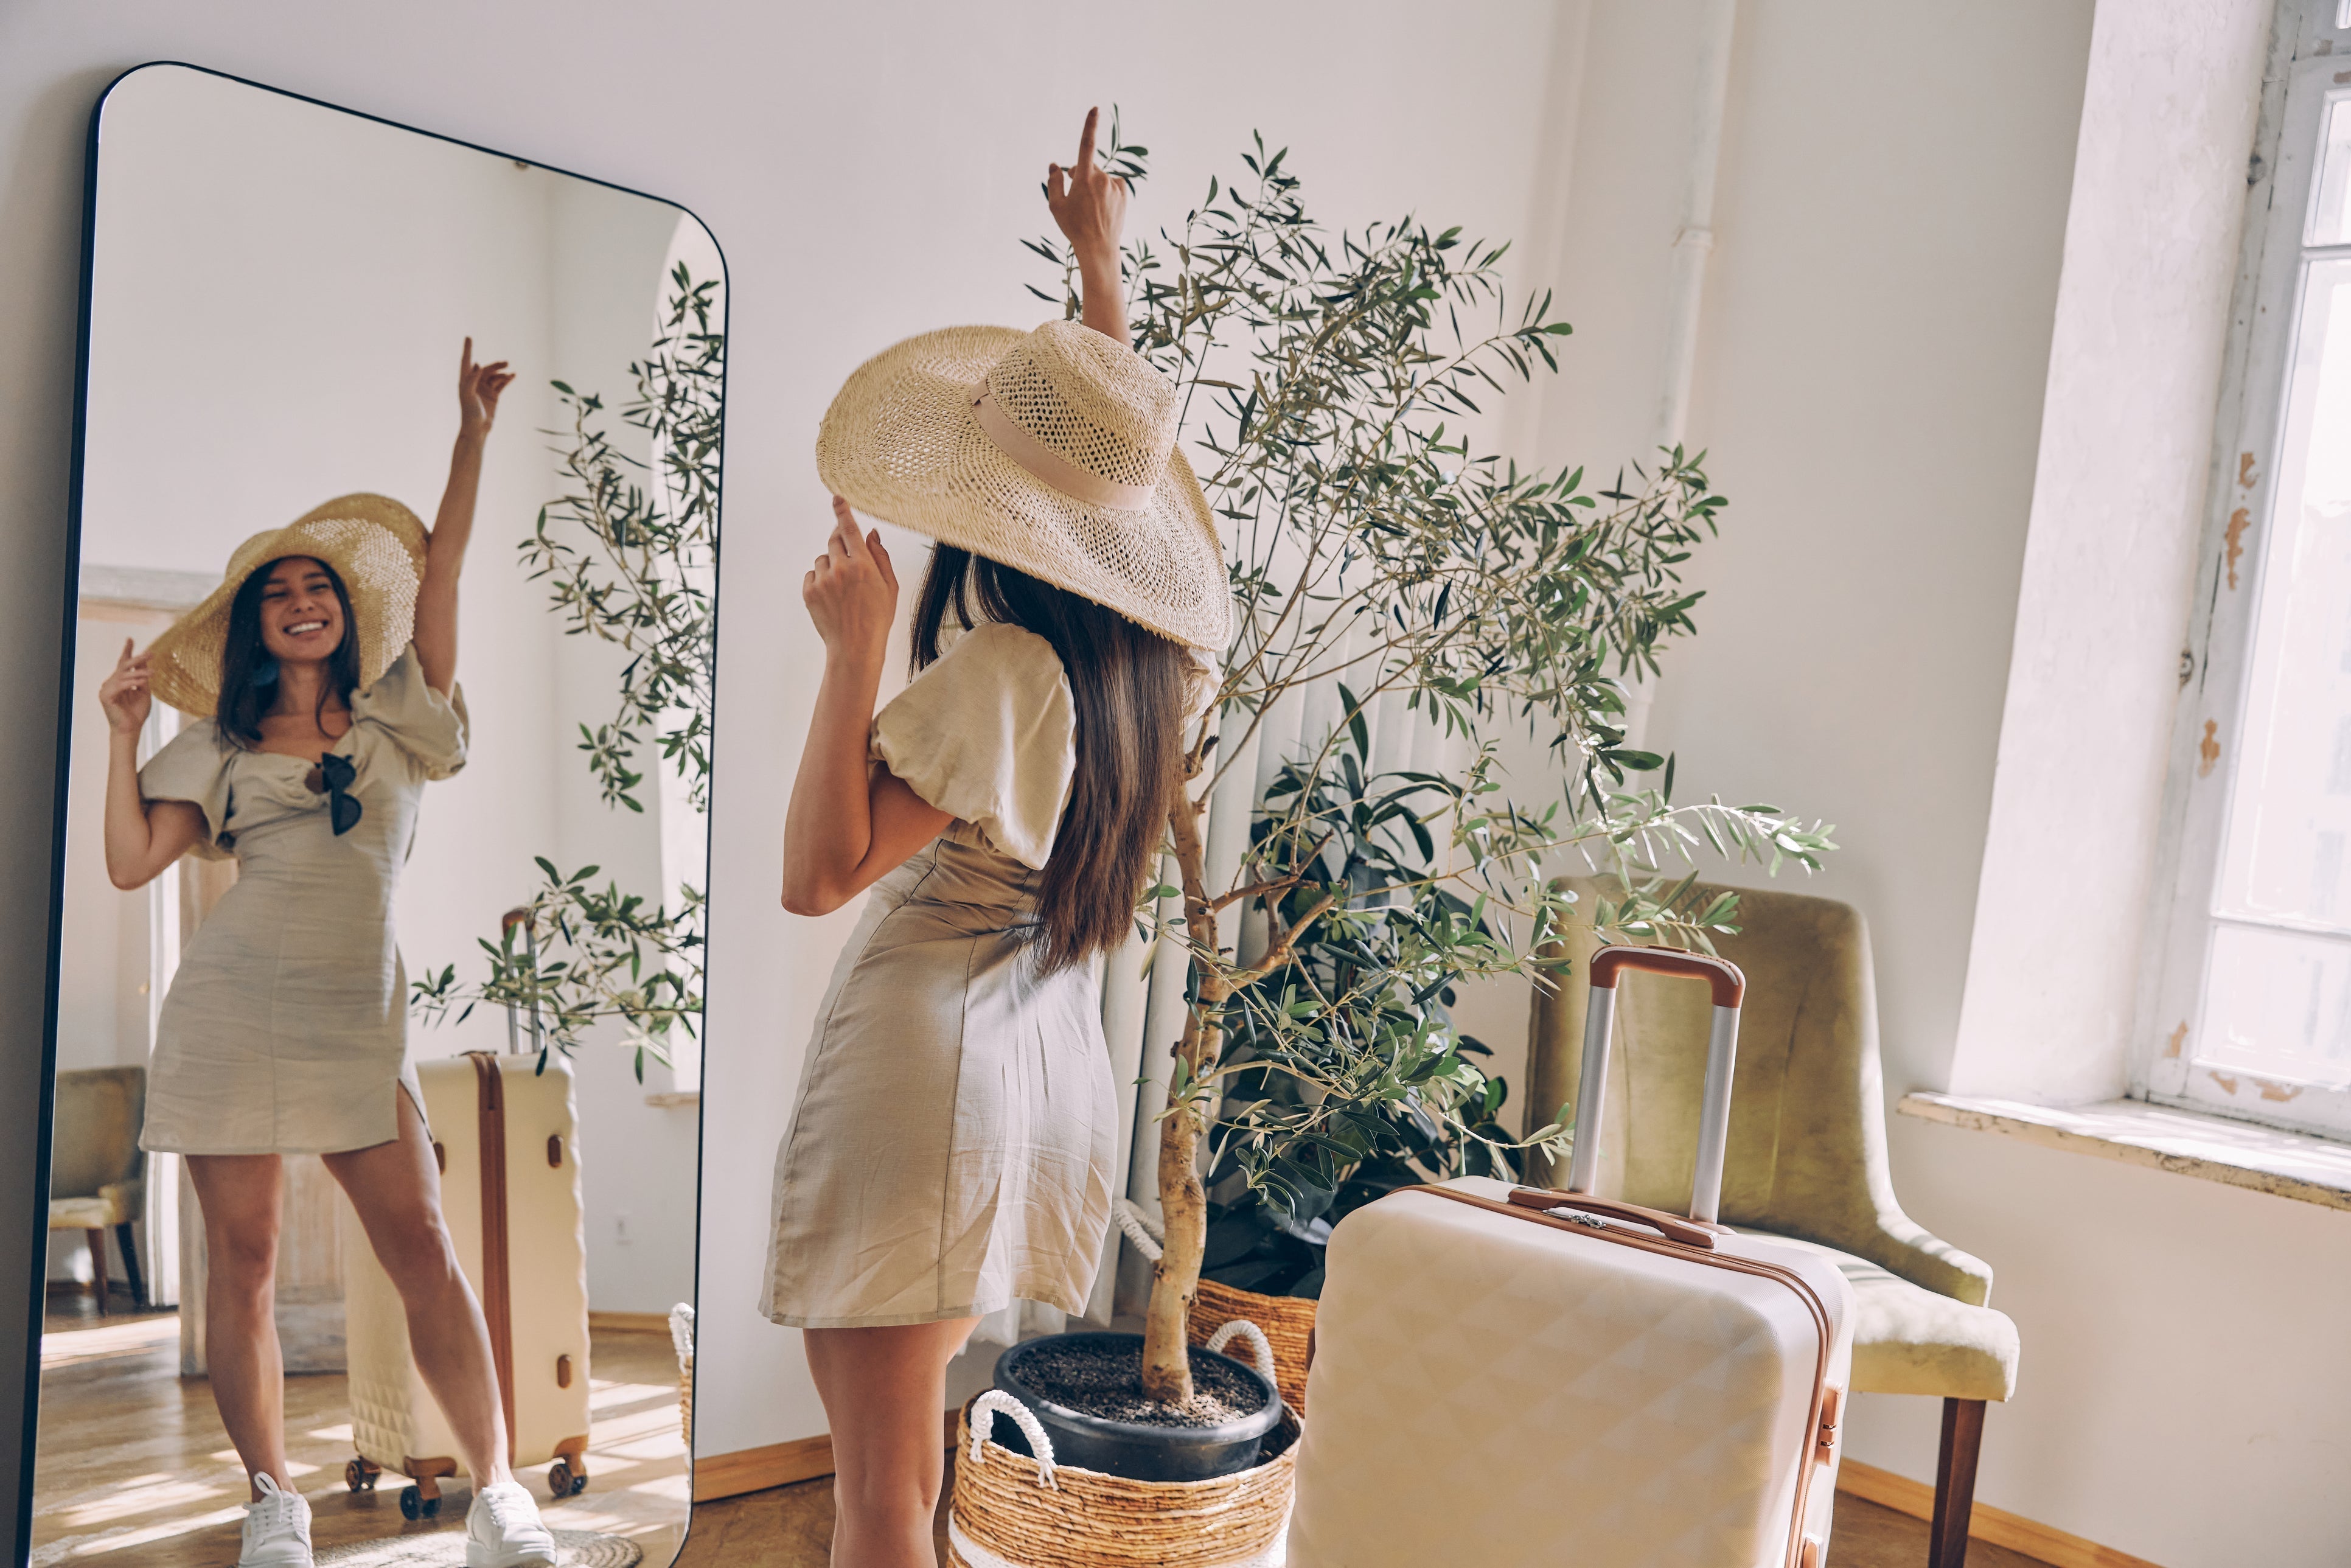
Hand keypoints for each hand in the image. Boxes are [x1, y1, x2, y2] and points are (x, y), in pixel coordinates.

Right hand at [98, 638, 151, 736]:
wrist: (131, 729)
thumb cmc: (136, 713)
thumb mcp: (144, 692)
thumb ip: (143, 678)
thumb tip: (146, 663)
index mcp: (120, 681)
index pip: (123, 664)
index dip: (127, 651)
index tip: (130, 639)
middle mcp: (111, 683)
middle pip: (123, 666)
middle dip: (137, 658)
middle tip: (151, 653)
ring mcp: (106, 689)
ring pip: (124, 675)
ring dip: (140, 673)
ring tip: (153, 673)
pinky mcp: (105, 696)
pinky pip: (120, 685)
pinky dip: (132, 682)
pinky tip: (142, 682)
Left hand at [457, 337, 515, 439]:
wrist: (477, 429)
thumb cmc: (469, 413)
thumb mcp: (467, 395)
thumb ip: (471, 380)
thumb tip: (477, 365)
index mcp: (465, 381)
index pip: (466, 361)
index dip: (467, 349)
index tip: (468, 337)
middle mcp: (474, 383)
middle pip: (486, 368)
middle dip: (495, 365)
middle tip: (506, 363)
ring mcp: (484, 389)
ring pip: (495, 376)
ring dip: (502, 373)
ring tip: (510, 374)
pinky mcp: (493, 395)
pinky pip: (501, 384)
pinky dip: (507, 379)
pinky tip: (513, 376)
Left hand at [802, 497, 897, 664]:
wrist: (855, 647)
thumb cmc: (878, 618)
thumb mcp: (890, 587)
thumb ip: (880, 556)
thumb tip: (870, 533)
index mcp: (863, 565)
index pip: (850, 529)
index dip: (842, 511)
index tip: (836, 498)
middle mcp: (841, 569)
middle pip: (834, 540)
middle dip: (841, 544)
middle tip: (848, 560)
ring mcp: (823, 580)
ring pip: (822, 558)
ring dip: (830, 566)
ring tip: (842, 589)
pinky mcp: (809, 592)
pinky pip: (811, 575)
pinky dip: (819, 581)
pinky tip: (831, 597)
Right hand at [1046, 107, 1127, 273]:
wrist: (1098, 248)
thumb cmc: (1074, 228)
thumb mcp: (1056, 206)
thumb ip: (1054, 182)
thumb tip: (1056, 165)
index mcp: (1084, 178)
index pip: (1086, 145)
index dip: (1090, 126)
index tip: (1095, 109)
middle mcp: (1102, 178)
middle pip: (1087, 168)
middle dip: (1080, 176)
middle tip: (1075, 199)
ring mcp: (1115, 186)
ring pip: (1099, 178)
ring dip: (1093, 186)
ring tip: (1090, 209)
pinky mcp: (1123, 194)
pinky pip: (1112, 184)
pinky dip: (1106, 190)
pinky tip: (1102, 206)